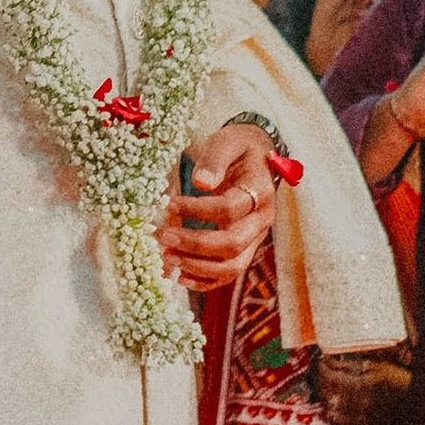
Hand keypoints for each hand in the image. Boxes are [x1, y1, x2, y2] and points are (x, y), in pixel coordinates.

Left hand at [160, 127, 275, 291]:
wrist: (254, 157)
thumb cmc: (236, 149)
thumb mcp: (225, 143)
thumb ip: (214, 161)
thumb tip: (201, 182)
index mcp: (259, 192)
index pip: (230, 208)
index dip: (198, 209)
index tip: (169, 203)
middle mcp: (261, 220)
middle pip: (233, 243)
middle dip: (195, 244)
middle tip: (163, 237)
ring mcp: (254, 239)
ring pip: (232, 265)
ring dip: (198, 266)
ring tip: (167, 256)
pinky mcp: (244, 249)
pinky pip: (229, 274)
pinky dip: (206, 281)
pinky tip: (180, 277)